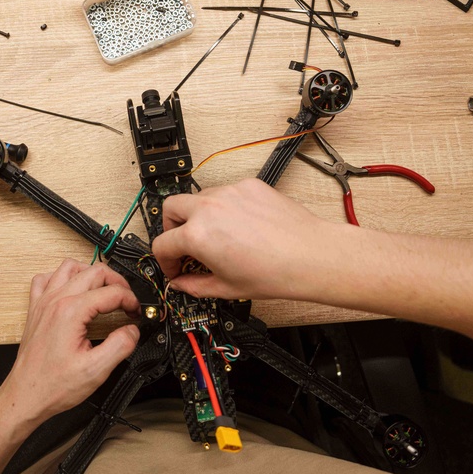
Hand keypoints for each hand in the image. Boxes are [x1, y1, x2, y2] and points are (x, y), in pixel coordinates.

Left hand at [0, 259, 140, 424]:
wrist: (26, 395)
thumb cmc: (53, 386)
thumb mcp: (96, 371)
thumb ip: (121, 346)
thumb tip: (132, 330)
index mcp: (72, 312)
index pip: (112, 292)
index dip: (131, 300)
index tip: (136, 312)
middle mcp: (56, 301)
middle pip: (94, 271)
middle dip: (117, 282)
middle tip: (127, 300)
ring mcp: (43, 302)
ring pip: (70, 267)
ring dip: (91, 273)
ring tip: (103, 289)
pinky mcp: (36, 309)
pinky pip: (46, 278)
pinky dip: (61, 278)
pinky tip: (71, 290)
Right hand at [152, 178, 352, 300]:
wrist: (310, 256)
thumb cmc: (275, 272)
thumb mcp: (226, 288)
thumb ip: (194, 285)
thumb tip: (181, 284)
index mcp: (198, 235)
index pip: (162, 244)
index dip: (165, 262)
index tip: (175, 268)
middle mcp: (209, 207)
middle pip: (170, 208)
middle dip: (171, 228)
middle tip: (184, 244)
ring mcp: (229, 192)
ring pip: (198, 197)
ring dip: (198, 215)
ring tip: (216, 236)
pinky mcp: (248, 185)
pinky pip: (226, 192)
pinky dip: (225, 207)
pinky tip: (240, 226)